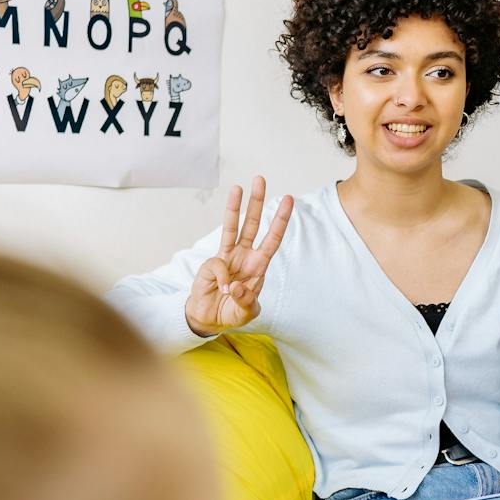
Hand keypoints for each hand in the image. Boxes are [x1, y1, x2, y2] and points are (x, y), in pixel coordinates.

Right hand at [186, 177, 292, 336]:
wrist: (209, 320)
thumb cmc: (231, 312)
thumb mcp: (247, 312)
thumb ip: (246, 301)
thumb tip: (235, 286)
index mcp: (258, 265)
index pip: (273, 238)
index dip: (280, 220)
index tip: (289, 199)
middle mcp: (244, 256)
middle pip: (252, 224)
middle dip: (257, 202)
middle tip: (260, 179)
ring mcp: (227, 258)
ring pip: (232, 227)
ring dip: (234, 207)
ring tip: (237, 187)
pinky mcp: (211, 265)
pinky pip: (218, 266)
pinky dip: (222, 278)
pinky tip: (223, 289)